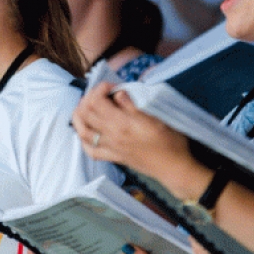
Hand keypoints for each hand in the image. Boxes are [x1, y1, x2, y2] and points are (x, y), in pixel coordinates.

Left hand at [73, 84, 195, 184]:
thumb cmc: (170, 141)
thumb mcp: (155, 117)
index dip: (99, 88)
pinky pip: (91, 151)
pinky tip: (86, 132)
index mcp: (122, 123)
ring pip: (82, 131)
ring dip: (80, 116)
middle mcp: (111, 136)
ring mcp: (110, 148)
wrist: (173, 167)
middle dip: (88, 98)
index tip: (111, 86)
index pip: (96, 101)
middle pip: (85, 113)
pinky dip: (83, 140)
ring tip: (86, 107)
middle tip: (99, 93)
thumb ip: (133, 105)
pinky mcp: (114, 157)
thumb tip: (118, 92)